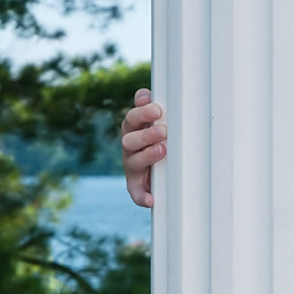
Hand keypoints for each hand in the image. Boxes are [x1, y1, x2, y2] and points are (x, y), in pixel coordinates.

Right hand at [122, 89, 165, 207]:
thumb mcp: (156, 125)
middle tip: (163, 130)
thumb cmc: (160, 141)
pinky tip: (151, 199)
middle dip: (146, 133)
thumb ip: (151, 111)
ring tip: (162, 150)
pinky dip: (143, 197)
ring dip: (147, 156)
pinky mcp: (136, 187)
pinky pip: (137, 193)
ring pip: (133, 161)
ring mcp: (132, 167)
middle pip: (130, 138)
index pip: (132, 118)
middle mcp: (129, 147)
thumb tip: (144, 94)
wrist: (159, 172)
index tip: (156, 108)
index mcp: (133, 130)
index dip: (141, 112)